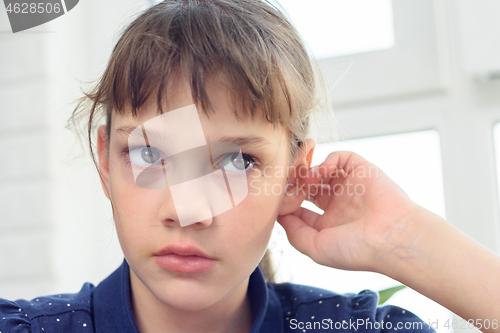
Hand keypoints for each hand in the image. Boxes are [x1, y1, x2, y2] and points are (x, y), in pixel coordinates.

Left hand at [277, 150, 422, 274]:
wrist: (392, 238)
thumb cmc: (357, 249)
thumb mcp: (316, 248)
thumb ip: (294, 232)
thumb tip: (278, 215)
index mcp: (326, 223)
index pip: (298, 205)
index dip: (286, 200)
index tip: (278, 199)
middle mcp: (336, 203)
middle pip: (306, 184)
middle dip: (293, 182)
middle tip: (287, 182)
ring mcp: (348, 186)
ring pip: (320, 169)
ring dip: (307, 171)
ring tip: (307, 179)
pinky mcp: (361, 170)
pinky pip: (339, 157)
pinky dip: (327, 159)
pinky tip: (323, 171)